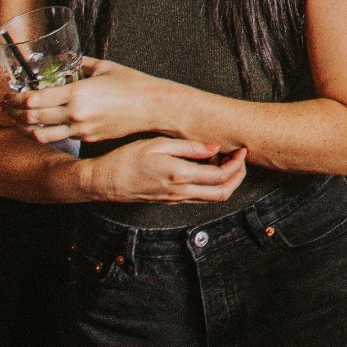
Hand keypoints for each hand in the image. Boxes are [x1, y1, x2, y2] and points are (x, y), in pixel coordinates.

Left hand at [3, 58, 167, 145]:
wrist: (153, 107)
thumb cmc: (132, 83)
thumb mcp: (104, 67)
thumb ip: (80, 63)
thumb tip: (64, 58)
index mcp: (78, 92)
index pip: (34, 100)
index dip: (16, 99)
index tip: (9, 94)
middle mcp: (75, 113)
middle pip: (31, 118)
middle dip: (13, 112)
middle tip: (6, 106)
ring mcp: (81, 129)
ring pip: (40, 134)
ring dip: (23, 127)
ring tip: (17, 119)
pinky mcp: (87, 138)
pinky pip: (57, 137)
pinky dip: (42, 133)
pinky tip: (39, 126)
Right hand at [86, 137, 246, 205]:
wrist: (105, 182)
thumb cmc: (127, 160)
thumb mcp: (158, 145)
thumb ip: (189, 147)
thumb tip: (214, 148)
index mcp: (179, 176)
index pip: (220, 176)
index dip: (237, 164)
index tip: (242, 150)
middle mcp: (180, 192)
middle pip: (222, 192)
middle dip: (238, 176)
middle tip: (240, 157)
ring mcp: (175, 199)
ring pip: (212, 198)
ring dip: (225, 181)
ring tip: (224, 160)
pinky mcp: (170, 201)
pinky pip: (198, 197)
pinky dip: (210, 185)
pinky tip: (206, 167)